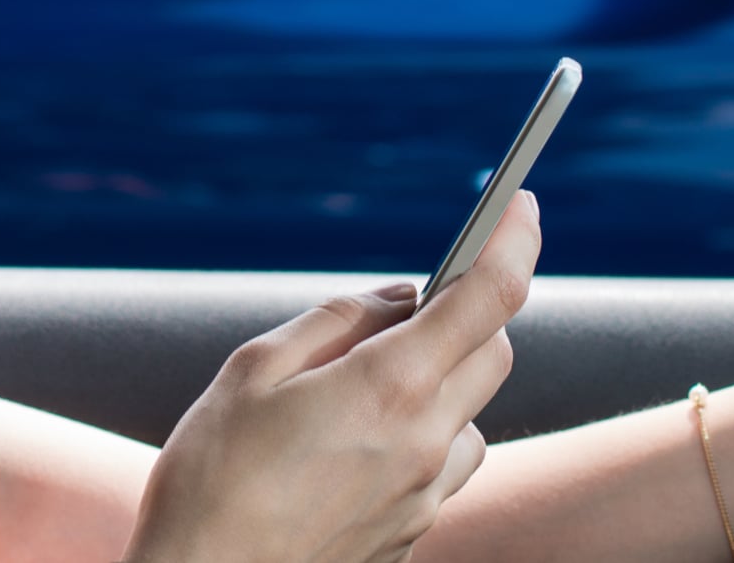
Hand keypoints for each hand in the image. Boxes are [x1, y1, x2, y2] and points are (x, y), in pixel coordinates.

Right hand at [120, 193, 540, 562]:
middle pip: (492, 354)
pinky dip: (422, 437)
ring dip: (443, 383)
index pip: (486, 298)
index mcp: (388, 389)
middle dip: (467, 313)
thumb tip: (402, 296)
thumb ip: (338, 320)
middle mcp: (424, 444)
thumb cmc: (212, 477)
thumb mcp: (254, 369)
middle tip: (405, 307)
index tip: (520, 203)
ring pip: (471, 416)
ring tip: (364, 388)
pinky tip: (356, 446)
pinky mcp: (411, 536)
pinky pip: (443, 468)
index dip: (512, 241)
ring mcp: (424, 498)